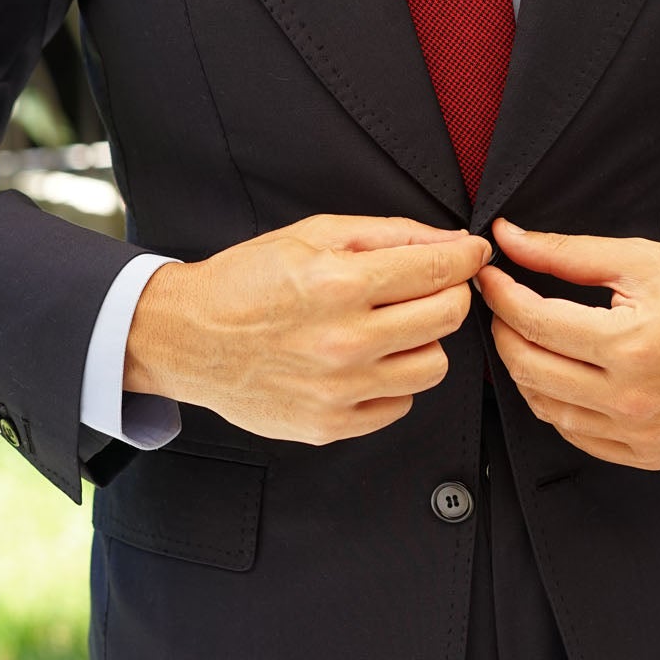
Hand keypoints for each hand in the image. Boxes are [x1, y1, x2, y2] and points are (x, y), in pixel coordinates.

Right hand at [125, 214, 491, 443]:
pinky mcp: (331, 425)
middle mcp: (344, 340)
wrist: (187, 338)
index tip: (472, 255)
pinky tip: (364, 362)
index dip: (466, 258)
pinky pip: (400, 405)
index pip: (438, 269)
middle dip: (449, 294)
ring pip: (433, 366)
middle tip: (427, 287)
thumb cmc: (248, 281)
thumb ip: (391, 234)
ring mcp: (339, 389)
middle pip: (447, 317)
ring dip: (422, 343)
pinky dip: (392, 382)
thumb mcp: (314, 234)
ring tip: (390, 328)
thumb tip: (455, 242)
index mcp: (339, 283)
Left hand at [475, 216, 659, 468]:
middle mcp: (633, 400)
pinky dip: (556, 404)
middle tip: (503, 304)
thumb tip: (509, 239)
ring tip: (527, 336)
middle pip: (530, 369)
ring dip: (525, 369)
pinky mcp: (648, 453)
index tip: (490, 276)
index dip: (501, 295)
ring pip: (546, 408)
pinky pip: (577, 434)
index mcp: (632, 347)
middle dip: (504, 331)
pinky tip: (559, 373)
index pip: (536, 324)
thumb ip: (566, 254)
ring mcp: (641, 434)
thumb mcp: (640, 260)